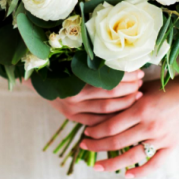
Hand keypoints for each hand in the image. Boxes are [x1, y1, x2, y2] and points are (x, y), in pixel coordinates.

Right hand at [24, 70, 143, 126]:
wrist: (37, 79)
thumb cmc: (60, 64)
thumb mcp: (75, 59)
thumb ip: (94, 61)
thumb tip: (122, 57)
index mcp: (75, 78)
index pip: (109, 80)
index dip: (127, 77)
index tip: (139, 72)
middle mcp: (74, 96)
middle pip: (110, 95)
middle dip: (130, 89)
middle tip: (141, 83)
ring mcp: (73, 109)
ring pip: (106, 110)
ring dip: (125, 103)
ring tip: (138, 95)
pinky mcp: (72, 118)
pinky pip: (97, 121)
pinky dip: (112, 117)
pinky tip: (124, 111)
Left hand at [80, 76, 178, 176]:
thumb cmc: (168, 85)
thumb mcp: (145, 88)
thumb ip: (128, 98)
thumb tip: (107, 107)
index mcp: (141, 108)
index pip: (111, 125)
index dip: (96, 131)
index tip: (86, 132)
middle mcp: (150, 125)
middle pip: (117, 142)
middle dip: (97, 145)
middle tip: (84, 146)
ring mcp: (162, 137)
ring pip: (131, 156)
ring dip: (112, 163)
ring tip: (97, 165)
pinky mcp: (172, 144)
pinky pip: (155, 163)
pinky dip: (141, 171)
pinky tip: (128, 174)